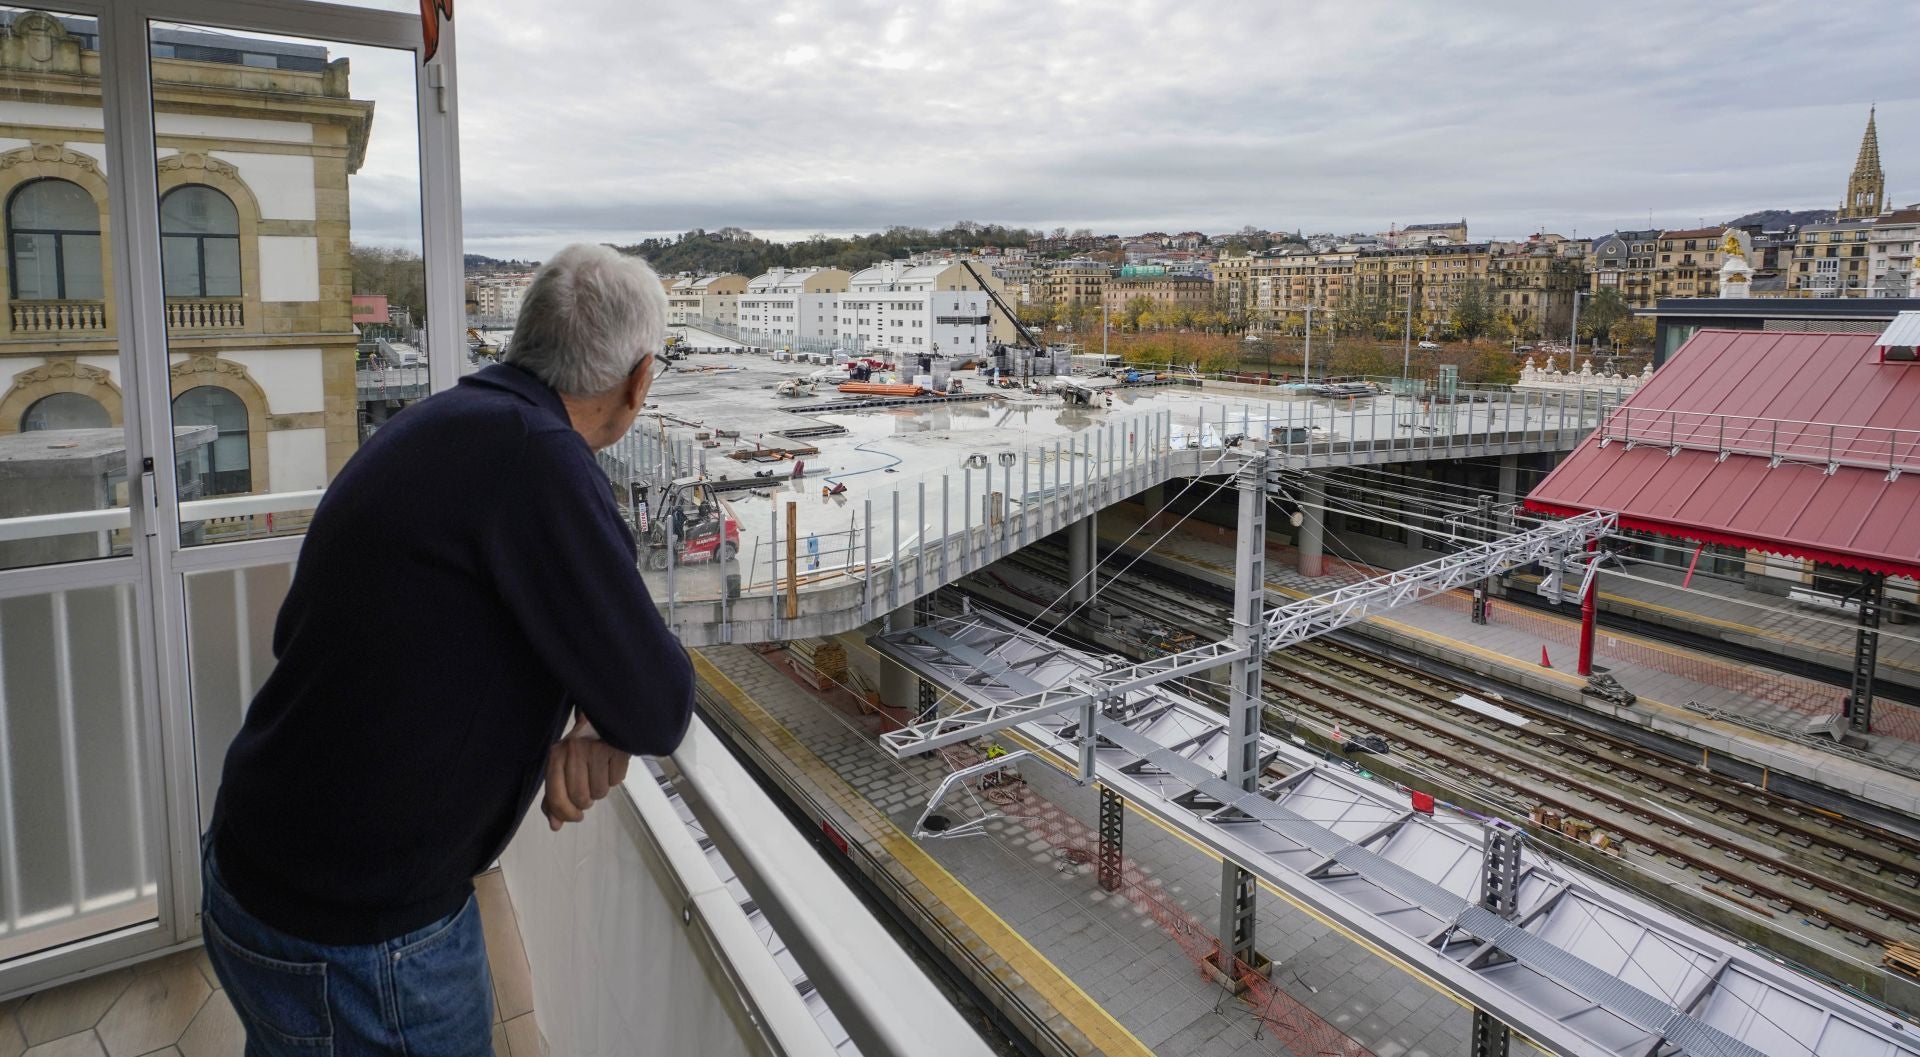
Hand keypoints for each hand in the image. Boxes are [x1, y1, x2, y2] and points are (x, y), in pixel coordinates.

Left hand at [541, 715, 630, 830]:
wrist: (604, 719)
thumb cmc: (582, 747)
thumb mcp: (562, 766)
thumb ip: (555, 796)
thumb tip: (555, 825)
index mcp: (556, 756)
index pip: (556, 797)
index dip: (565, 813)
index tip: (575, 816)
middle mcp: (574, 751)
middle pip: (580, 798)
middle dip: (586, 801)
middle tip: (588, 788)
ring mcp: (596, 749)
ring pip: (599, 792)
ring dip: (601, 789)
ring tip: (599, 772)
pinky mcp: (616, 750)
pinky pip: (616, 781)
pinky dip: (614, 777)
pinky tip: (610, 765)